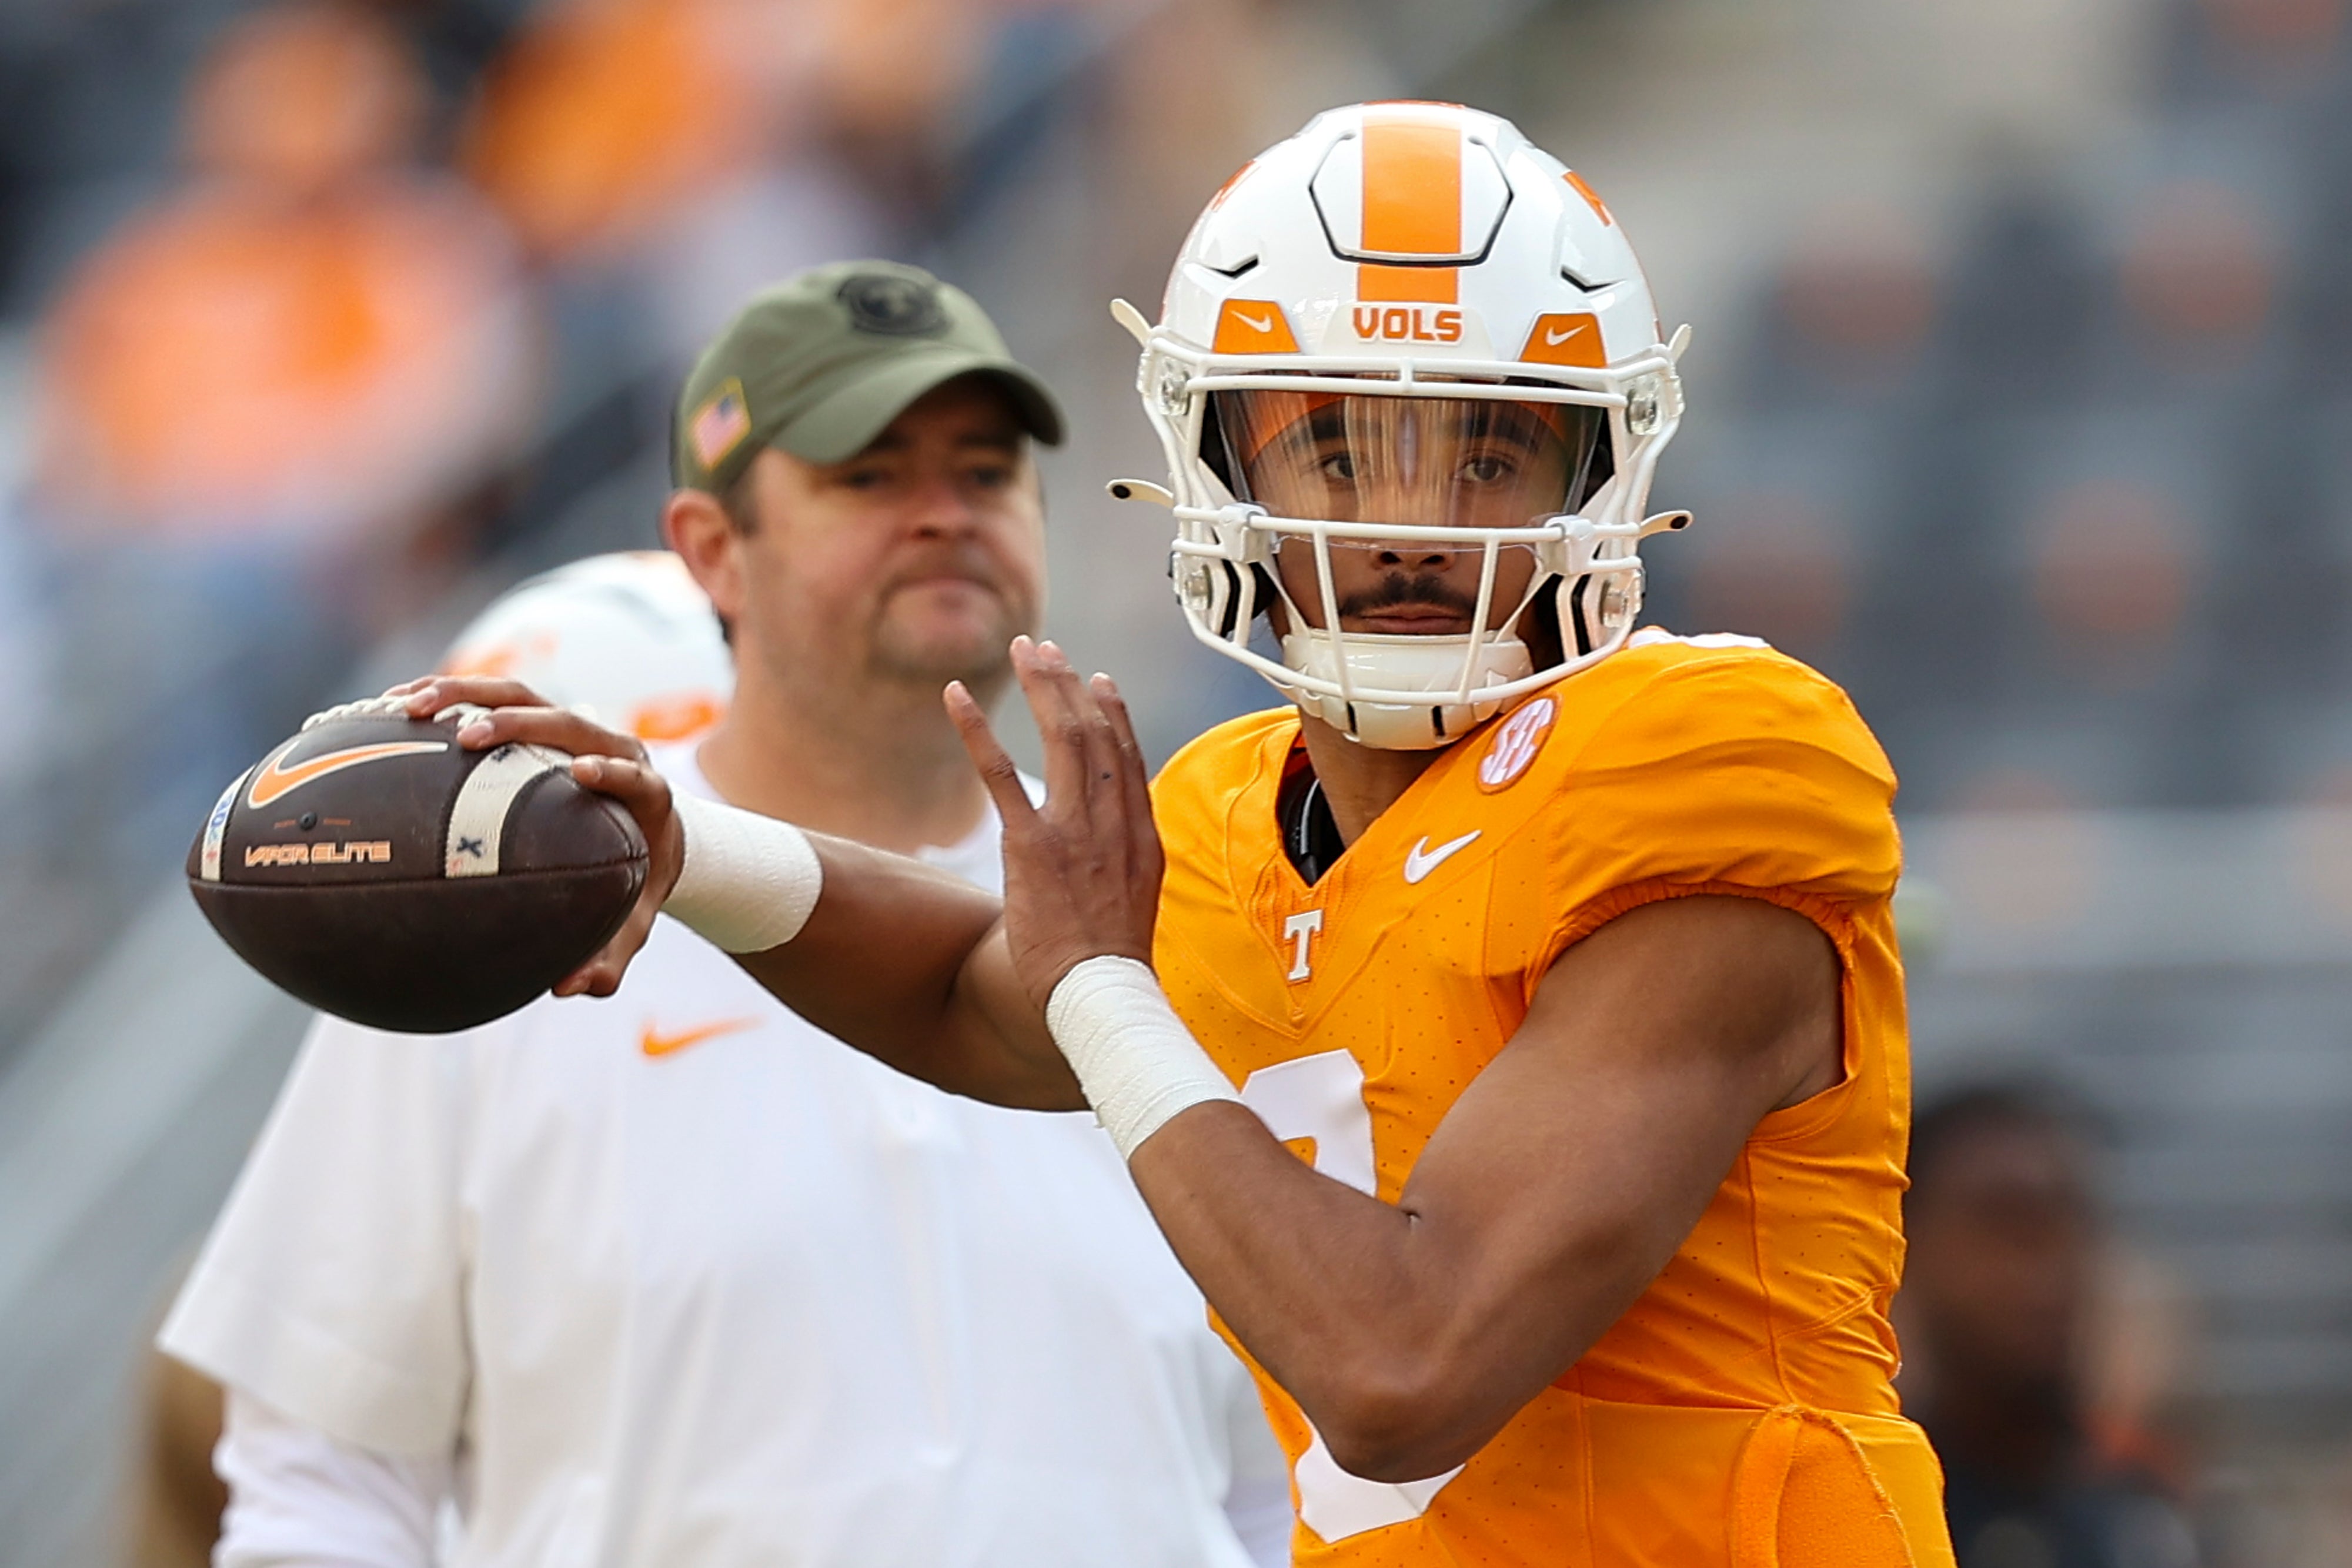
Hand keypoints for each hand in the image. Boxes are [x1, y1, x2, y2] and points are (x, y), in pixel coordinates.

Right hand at [388, 674, 682, 997]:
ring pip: (523, 695)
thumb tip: (568, 988)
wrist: (652, 832)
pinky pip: (493, 698)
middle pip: (570, 719)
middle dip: (520, 721)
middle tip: (468, 737)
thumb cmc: (636, 881)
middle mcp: (611, 747)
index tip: (580, 772)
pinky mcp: (540, 718)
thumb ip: (610, 958)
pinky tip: (393, 708)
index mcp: (646, 794)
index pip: (634, 773)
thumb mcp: (631, 923)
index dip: (613, 769)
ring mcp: (574, 727)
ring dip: (468, 694)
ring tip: (409, 707)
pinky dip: (447, 697)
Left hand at [946, 638, 1162, 1010]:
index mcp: (1140, 835)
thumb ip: (1127, 862)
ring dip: (1039, 687)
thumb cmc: (1112, 963)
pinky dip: (975, 729)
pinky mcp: (1031, 847)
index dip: (1113, 713)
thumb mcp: (1137, 903)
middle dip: (1068, 684)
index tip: (1099, 680)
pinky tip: (954, 696)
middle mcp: (1111, 822)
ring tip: (1021, 650)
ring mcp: (1074, 830)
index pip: (1127, 756)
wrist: (1099, 995)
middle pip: (1093, 733)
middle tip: (1045, 649)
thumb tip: (1116, 847)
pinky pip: (999, 774)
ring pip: (1060, 738)